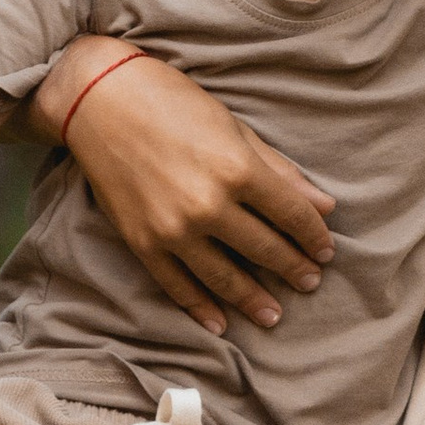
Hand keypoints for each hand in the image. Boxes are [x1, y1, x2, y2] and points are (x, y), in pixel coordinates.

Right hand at [52, 43, 336, 334]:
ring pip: (225, 278)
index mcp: (237, 169)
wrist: (99, 101)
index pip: (292, 215)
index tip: (325, 250)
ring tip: (273, 314)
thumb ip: (278, 170)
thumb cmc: (172, 102)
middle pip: (265, 249)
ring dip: (254, 300)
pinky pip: (178, 286)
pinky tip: (221, 323)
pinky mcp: (143, 243)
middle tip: (310, 282)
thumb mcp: (233, 128)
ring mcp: (173, 229)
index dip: (313, 236)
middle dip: (293, 268)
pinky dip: (201, 308)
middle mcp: (208, 205)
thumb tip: (324, 206)